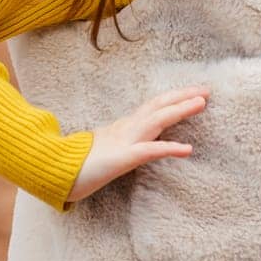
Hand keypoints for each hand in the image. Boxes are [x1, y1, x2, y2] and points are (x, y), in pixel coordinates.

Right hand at [64, 84, 210, 204]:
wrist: (53, 171)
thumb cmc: (78, 163)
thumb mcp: (107, 149)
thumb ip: (123, 144)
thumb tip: (138, 143)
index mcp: (124, 126)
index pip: (153, 106)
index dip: (174, 97)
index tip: (195, 92)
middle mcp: (126, 128)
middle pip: (158, 105)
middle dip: (183, 96)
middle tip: (207, 89)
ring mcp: (124, 141)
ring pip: (157, 121)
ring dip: (180, 111)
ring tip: (202, 103)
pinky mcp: (121, 159)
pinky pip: (149, 151)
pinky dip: (169, 148)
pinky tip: (188, 149)